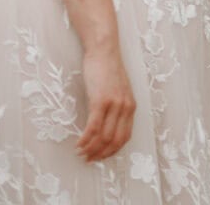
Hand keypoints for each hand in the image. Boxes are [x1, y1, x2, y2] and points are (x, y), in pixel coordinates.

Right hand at [76, 44, 135, 162]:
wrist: (104, 50)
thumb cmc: (108, 69)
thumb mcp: (118, 90)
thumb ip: (117, 107)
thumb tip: (107, 126)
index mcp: (131, 106)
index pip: (125, 137)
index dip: (112, 151)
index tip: (101, 157)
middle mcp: (125, 107)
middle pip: (114, 141)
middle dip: (100, 154)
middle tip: (88, 159)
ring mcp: (114, 105)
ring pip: (103, 137)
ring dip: (91, 149)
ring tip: (81, 153)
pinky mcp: (100, 101)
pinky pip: (93, 128)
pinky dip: (85, 139)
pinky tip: (78, 143)